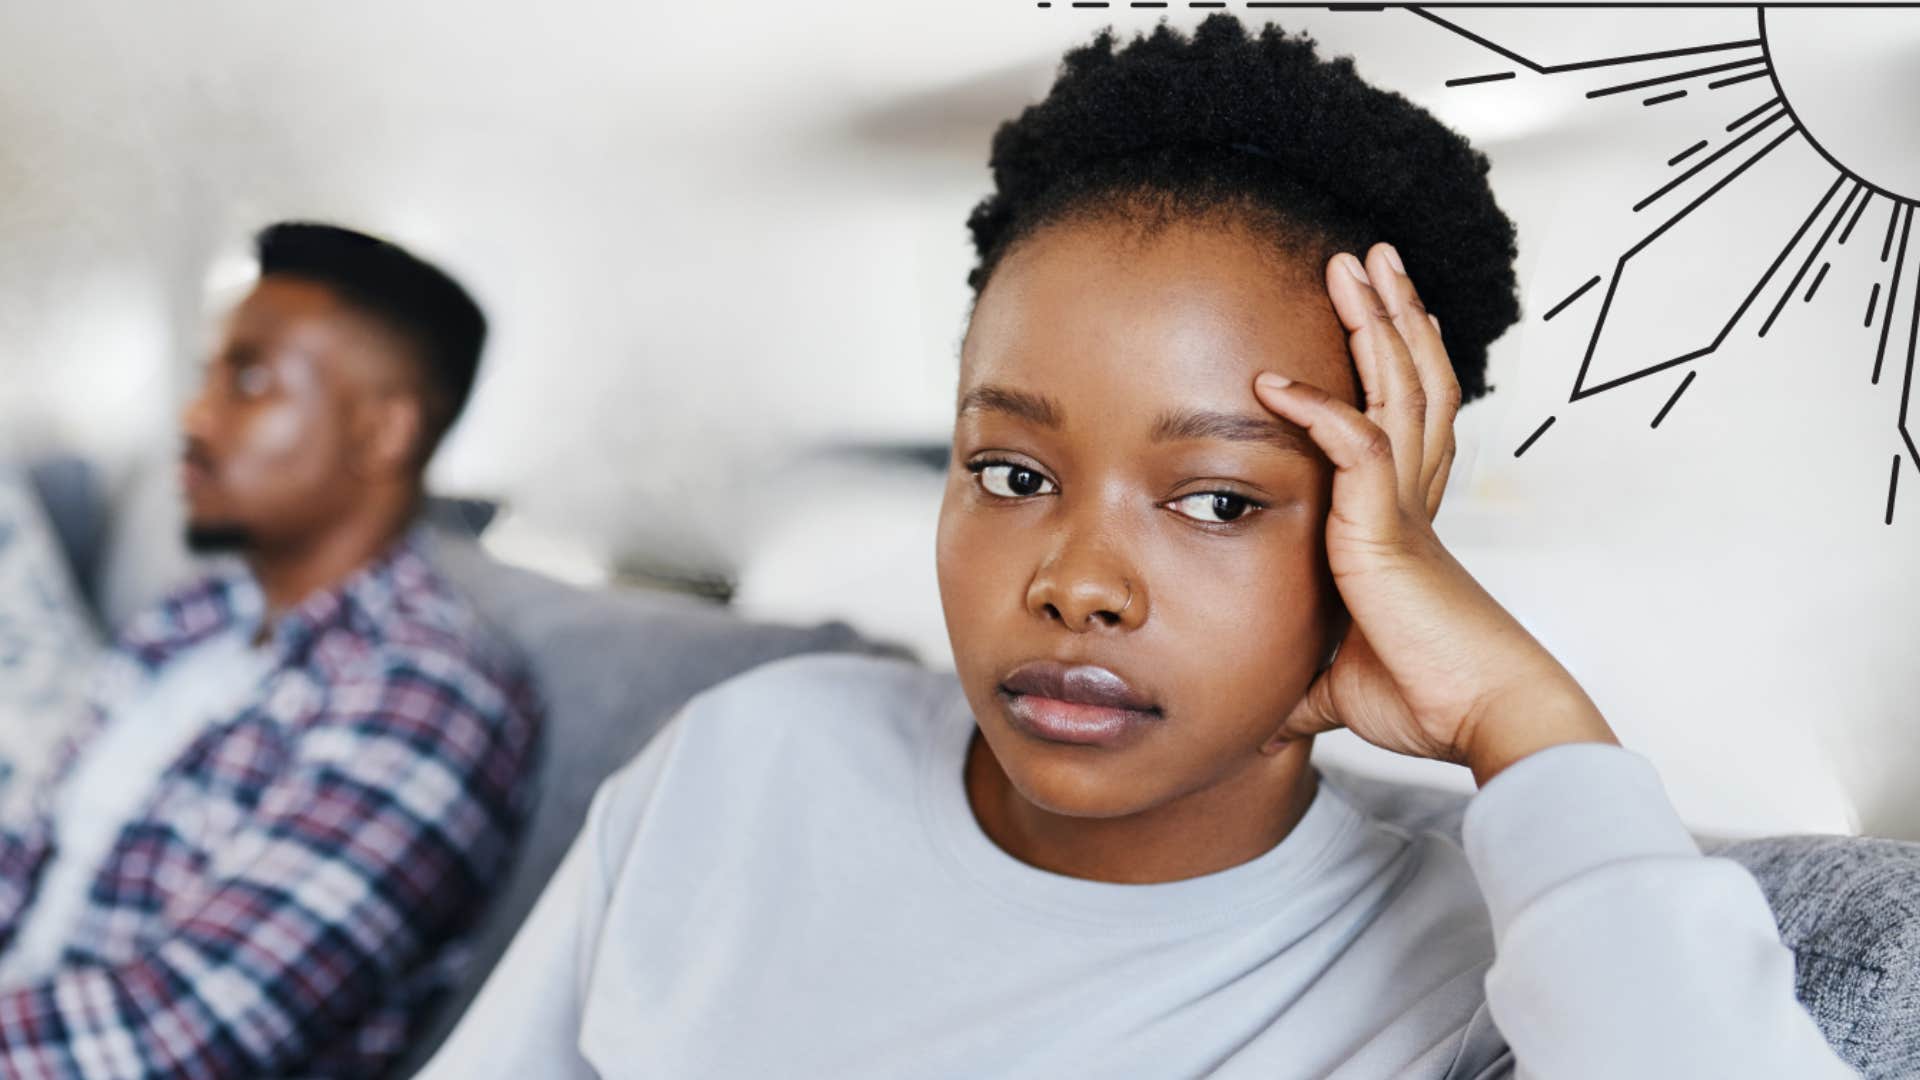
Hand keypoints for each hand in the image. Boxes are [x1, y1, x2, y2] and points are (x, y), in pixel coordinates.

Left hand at [1253, 242, 1616, 785]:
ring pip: (1398, 391)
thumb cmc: (1429, 701)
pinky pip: (1355, 446)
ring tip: (1356, 264)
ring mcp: (1406, 509)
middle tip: (1369, 260)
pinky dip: (1317, 408)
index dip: (1399, 366)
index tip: (1380, 322)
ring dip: (1375, 324)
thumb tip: (1260, 714)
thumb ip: (1300, 677)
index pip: (1407, 425)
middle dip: (1391, 316)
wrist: (1485, 720)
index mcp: (1407, 527)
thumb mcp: (1338, 683)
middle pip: (1413, 383)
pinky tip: (1275, 383)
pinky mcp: (1388, 529)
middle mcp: (1415, 503)